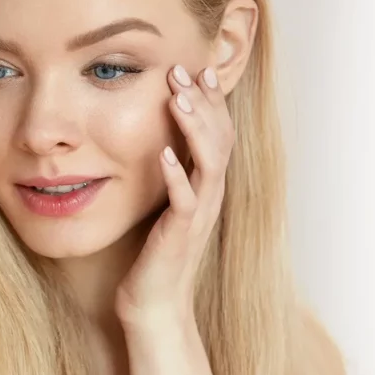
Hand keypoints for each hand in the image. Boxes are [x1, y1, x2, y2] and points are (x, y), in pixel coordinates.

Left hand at [115, 64, 234, 327]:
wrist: (153, 304)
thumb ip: (169, 175)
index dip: (212, 102)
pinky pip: (185, 202)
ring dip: (195, 129)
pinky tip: (165, 155)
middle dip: (205, 103)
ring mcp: (198, 216)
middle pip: (220, 139)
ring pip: (210, 164)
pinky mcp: (180, 236)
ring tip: (178, 99)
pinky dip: (177, 176)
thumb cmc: (155, 255)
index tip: (197, 69)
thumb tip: (160, 143)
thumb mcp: (164, 206)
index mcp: (207, 187)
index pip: (218, 134)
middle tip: (185, 70)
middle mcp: (210, 197)